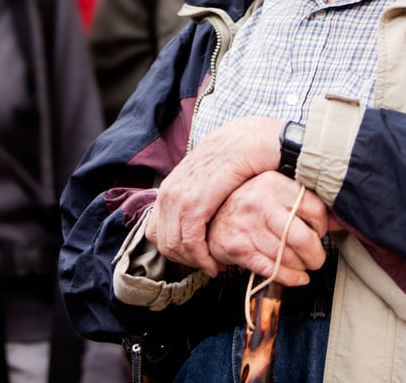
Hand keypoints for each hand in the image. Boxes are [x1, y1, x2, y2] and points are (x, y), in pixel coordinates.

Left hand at [147, 117, 282, 274]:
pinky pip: (190, 241)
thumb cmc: (236, 159)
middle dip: (184, 260)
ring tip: (215, 266)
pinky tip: (217, 263)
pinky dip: (202, 258)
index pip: (155, 231)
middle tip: (207, 266)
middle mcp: (169, 192)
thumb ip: (197, 195)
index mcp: (170, 187)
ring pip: (174, 245)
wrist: (250, 139)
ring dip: (195, 262)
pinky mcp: (196, 202)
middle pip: (162, 241)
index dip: (174, 250)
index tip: (196, 257)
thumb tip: (198, 220)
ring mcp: (179, 197)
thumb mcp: (208, 177)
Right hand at [208, 172, 328, 286]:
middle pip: (303, 238)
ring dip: (302, 267)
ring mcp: (247, 226)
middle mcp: (260, 202)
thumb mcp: (276, 192)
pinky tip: (296, 277)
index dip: (322, 227)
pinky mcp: (238, 248)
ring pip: (288, 256)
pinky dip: (289, 278)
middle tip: (316, 258)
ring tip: (303, 266)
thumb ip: (305, 202)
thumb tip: (340, 220)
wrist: (209, 215)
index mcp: (274, 183)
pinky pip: (272, 269)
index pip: (315, 210)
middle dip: (316, 255)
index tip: (318, 233)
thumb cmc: (250, 204)